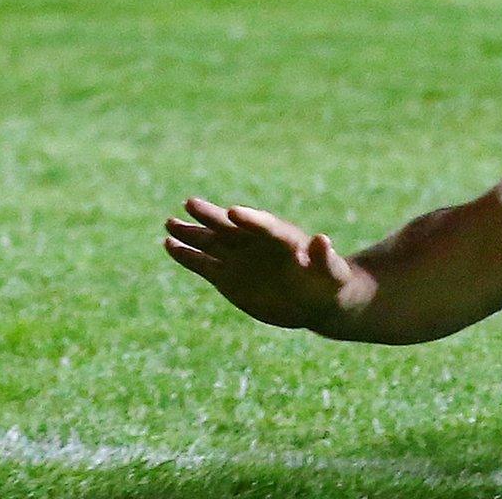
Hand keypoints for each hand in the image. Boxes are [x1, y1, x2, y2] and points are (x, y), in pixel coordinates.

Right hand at [162, 197, 359, 330]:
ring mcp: (240, 259)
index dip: (250, 219)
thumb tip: (322, 239)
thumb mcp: (332, 272)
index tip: (232, 211)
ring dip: (192, 232)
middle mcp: (257, 244)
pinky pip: (203, 264)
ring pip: (211, 242)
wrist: (315, 299)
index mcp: (284, 239)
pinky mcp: (227, 278)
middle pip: (232, 226)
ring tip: (170, 222)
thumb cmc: (330, 282)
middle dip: (212, 216)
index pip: (265, 225)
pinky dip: (186, 255)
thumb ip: (325, 257)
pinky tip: (169, 244)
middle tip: (191, 203)